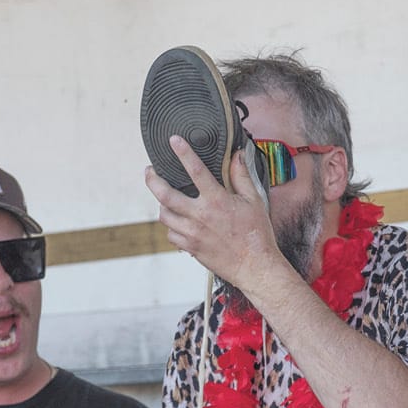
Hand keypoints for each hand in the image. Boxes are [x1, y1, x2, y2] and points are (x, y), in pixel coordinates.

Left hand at [143, 135, 292, 295]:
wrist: (254, 266)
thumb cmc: (257, 234)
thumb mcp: (254, 201)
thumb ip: (242, 177)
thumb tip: (237, 156)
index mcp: (217, 201)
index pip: (196, 171)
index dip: (183, 153)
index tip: (174, 141)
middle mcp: (200, 216)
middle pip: (165, 195)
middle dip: (152, 180)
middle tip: (149, 171)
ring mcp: (192, 234)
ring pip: (164, 215)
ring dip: (162, 204)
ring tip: (165, 198)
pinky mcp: (191, 248)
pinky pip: (171, 234)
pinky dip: (172, 226)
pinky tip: (178, 222)